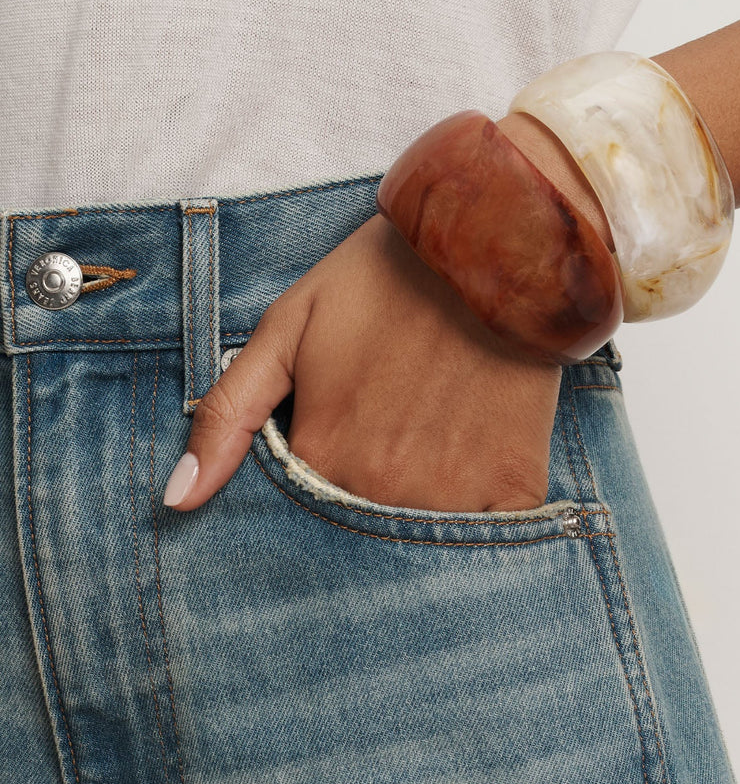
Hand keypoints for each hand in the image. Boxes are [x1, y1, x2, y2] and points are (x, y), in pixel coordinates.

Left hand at [161, 112, 611, 513]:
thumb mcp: (287, 328)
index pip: (298, 519)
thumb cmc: (384, 281)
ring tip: (432, 439)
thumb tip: (179, 500)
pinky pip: (492, 533)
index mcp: (324, 457)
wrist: (495, 244)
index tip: (333, 446)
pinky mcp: (516, 488)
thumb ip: (227, 414)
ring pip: (422, 540)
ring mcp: (455, 496)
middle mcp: (385, 491)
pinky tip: (477, 454)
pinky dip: (483, 510)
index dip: (313, 481)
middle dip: (365, 501)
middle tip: (389, 436)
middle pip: (362, 536)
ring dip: (422, 508)